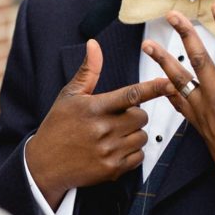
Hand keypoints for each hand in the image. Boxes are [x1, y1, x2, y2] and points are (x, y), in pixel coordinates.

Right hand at [27, 39, 173, 208]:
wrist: (45, 164)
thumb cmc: (58, 126)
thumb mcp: (69, 95)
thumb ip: (88, 71)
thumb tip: (94, 44)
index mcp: (94, 108)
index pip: (130, 95)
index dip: (152, 88)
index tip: (168, 83)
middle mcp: (102, 130)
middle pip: (141, 117)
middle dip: (134, 115)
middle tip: (117, 117)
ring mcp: (108, 151)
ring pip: (143, 137)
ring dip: (134, 134)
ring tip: (113, 134)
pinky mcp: (112, 170)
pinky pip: (139, 157)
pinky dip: (132, 152)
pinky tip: (115, 149)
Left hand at [141, 4, 214, 214]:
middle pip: (197, 60)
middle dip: (185, 34)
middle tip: (172, 14)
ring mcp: (205, 114)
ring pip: (179, 81)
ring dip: (163, 61)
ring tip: (147, 45)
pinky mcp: (200, 127)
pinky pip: (179, 105)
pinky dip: (168, 91)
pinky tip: (159, 81)